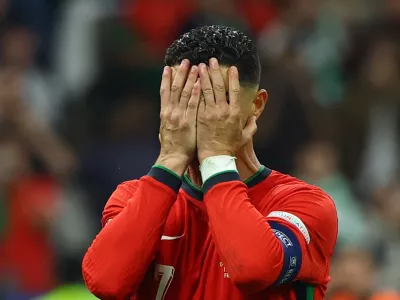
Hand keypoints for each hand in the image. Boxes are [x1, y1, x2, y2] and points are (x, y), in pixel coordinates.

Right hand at [156, 59, 200, 175]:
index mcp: (164, 113)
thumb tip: (168, 114)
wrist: (173, 158)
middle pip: (175, 88)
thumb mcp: (164, 131)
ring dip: (190, 79)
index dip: (167, 79)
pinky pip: (194, 105)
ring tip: (195, 66)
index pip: (164, 92)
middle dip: (180, 73)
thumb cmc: (170, 147)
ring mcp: (180, 116)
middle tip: (185, 61)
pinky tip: (199, 83)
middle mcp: (170, 112)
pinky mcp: (189, 122)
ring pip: (185, 93)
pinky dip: (196, 93)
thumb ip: (168, 120)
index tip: (169, 67)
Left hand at [197, 58, 256, 162]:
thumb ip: (251, 125)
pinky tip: (193, 80)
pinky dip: (195, 89)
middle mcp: (223, 110)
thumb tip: (254, 117)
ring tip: (200, 65)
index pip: (236, 91)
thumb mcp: (245, 137)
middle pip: (219, 86)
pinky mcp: (200, 117)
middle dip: (215, 71)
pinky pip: (197, 99)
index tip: (232, 68)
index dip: (234, 78)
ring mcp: (210, 113)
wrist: (215, 157)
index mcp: (236, 113)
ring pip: (207, 90)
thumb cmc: (230, 148)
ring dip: (204, 76)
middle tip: (212, 60)